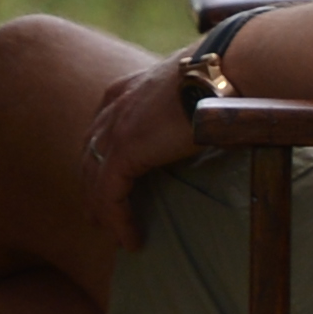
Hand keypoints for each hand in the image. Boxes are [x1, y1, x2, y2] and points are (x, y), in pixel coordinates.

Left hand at [79, 48, 202, 248]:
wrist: (222, 73)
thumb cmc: (219, 81)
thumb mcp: (187, 93)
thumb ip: (178, 109)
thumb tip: (198, 124)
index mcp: (124, 91)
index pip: (100, 132)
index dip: (99, 160)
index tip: (104, 183)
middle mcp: (112, 107)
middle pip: (90, 156)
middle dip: (91, 189)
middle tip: (98, 217)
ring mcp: (114, 129)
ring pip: (95, 180)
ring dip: (103, 212)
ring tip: (115, 236)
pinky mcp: (123, 151)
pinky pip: (109, 196)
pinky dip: (117, 221)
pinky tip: (130, 240)